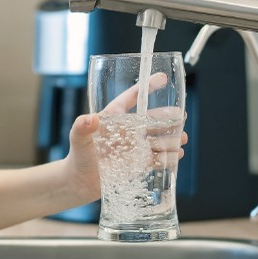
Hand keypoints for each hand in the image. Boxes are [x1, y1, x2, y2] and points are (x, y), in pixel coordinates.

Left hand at [66, 73, 188, 201]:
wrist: (81, 181)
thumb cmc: (78, 155)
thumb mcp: (77, 138)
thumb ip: (81, 126)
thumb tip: (90, 118)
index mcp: (115, 116)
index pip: (133, 97)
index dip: (147, 86)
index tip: (162, 77)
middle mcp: (129, 129)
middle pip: (155, 118)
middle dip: (170, 116)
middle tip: (181, 116)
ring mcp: (137, 146)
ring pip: (162, 138)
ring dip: (173, 138)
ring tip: (179, 139)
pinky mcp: (141, 163)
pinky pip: (161, 158)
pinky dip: (170, 157)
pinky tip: (174, 155)